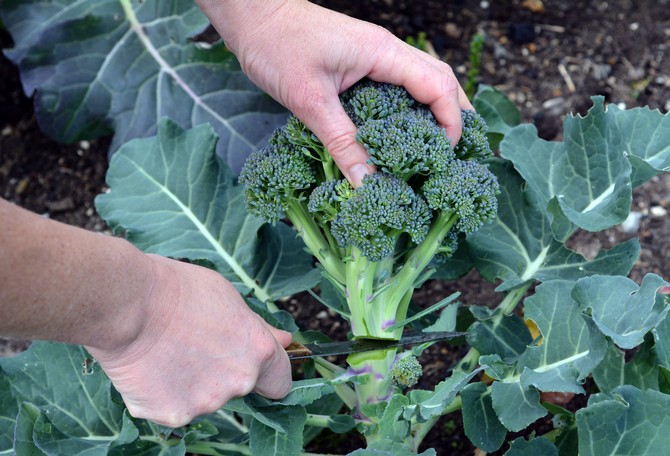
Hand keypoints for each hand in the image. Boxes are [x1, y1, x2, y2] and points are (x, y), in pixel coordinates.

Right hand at [86, 254, 292, 427]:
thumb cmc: (177, 290)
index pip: (280, 382)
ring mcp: (205, 402)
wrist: (128, 303)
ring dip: (192, 384)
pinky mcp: (172, 415)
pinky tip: (150, 368)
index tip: (254, 368)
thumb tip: (285, 341)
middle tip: (194, 345)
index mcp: (258, 351)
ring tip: (167, 351)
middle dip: (223, 373)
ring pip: (204, 399)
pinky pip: (172, 408)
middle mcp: (238, 381)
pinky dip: (162, 395)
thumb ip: (258, 328)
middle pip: (239, 388)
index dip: (268, 374)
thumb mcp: (228, 297)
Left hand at [197, 0, 472, 185]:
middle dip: (456, 116)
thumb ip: (341, 141)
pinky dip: (411, 107)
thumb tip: (366, 183)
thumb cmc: (277, 45)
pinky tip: (404, 132)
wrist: (254, 14)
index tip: (446, 157)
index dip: (450, 123)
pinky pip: (399, 84)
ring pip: (424, 80)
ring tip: (441, 147)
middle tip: (458, 154)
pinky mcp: (361, 62)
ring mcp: (375, 55)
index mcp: (383, 53)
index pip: (438, 87)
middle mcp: (387, 51)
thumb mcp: (309, 99)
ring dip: (438, 110)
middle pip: (442, 80)